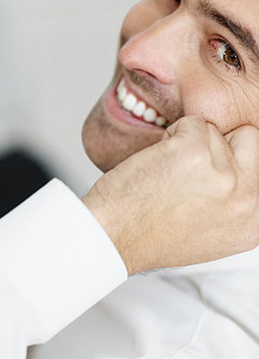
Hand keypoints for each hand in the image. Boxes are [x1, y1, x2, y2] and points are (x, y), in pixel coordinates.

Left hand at [82, 115, 258, 274]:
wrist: (114, 236)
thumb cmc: (149, 234)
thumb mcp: (212, 231)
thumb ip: (234, 202)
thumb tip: (241, 169)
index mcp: (253, 222)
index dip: (232, 158)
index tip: (211, 166)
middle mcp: (247, 200)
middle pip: (250, 138)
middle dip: (218, 143)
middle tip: (188, 168)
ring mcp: (224, 175)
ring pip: (214, 130)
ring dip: (187, 142)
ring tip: (168, 174)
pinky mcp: (195, 152)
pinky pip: (191, 122)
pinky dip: (171, 135)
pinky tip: (158, 163)